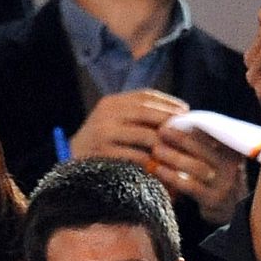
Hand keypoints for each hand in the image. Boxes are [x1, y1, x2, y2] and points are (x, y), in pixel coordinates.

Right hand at [70, 90, 186, 163]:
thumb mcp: (115, 120)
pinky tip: (165, 165)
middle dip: (170, 120)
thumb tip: (177, 112)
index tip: (186, 110)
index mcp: (112, 102)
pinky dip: (153, 161)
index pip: (145, 96)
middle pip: (147, 112)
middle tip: (188, 130)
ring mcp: (105, 133)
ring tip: (182, 149)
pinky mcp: (105, 153)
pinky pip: (136, 156)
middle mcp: (107, 113)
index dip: (168, 102)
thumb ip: (138, 114)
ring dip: (165, 142)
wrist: (72, 157)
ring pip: (144, 135)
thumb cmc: (102, 139)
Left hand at [151, 123, 247, 224]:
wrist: (228, 208)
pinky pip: (189, 186)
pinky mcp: (213, 200)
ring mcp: (224, 184)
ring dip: (173, 157)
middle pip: (203, 148)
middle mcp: (231, 166)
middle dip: (180, 138)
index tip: (170, 119)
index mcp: (232, 150)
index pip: (210, 133)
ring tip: (156, 149)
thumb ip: (202, 141)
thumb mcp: (216, 157)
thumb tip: (174, 117)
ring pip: (195, 166)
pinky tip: (158, 170)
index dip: (189, 125)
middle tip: (160, 130)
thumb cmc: (214, 176)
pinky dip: (171, 176)